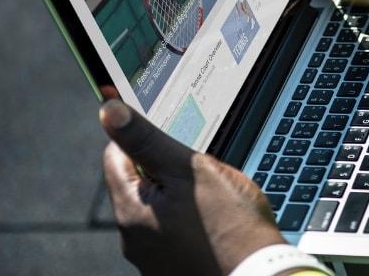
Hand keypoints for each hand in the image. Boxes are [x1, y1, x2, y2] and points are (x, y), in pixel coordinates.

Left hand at [99, 97, 283, 274]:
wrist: (259, 275)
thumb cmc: (230, 225)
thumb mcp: (189, 170)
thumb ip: (147, 140)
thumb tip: (109, 110)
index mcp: (130, 211)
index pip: (114, 156)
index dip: (142, 138)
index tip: (169, 135)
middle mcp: (132, 240)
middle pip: (138, 184)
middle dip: (166, 169)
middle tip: (200, 169)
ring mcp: (153, 259)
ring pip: (159, 209)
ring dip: (180, 196)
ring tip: (214, 199)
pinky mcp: (174, 269)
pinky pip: (174, 233)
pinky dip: (190, 222)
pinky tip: (216, 222)